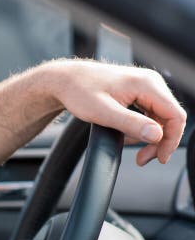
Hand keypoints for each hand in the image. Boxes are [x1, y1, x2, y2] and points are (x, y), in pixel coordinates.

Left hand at [44, 59, 186, 165]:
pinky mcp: (139, 92)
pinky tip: (128, 137)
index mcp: (147, 84)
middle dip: (159, 142)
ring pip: (160, 117)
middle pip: (170, 118)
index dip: (171, 140)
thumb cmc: (79, 92)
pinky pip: (150, 114)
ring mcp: (146, 86)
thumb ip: (131, 124)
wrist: (65, 80)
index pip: (175, 115)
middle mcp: (151, 82)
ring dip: (150, 137)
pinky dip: (142, 129)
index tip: (159, 158)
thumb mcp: (103, 112)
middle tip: (142, 159)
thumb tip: (157, 135)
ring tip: (133, 150)